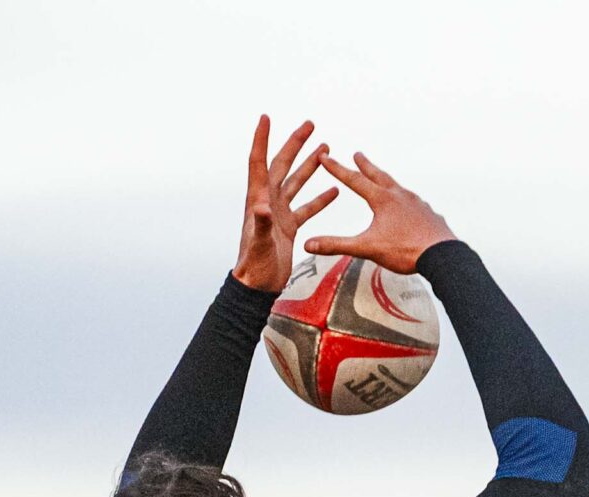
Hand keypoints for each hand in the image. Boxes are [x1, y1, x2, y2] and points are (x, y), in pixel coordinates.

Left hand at [234, 116, 336, 292]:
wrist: (257, 286)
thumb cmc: (255, 266)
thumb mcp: (260, 244)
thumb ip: (262, 224)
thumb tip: (263, 206)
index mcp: (258, 199)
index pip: (258, 162)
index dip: (262, 140)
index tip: (266, 117)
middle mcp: (268, 201)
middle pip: (282, 165)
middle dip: (294, 144)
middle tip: (309, 125)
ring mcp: (280, 213)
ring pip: (297, 182)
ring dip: (310, 166)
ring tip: (325, 148)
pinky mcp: (289, 227)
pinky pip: (307, 208)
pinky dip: (320, 199)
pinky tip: (334, 190)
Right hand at [304, 152, 455, 274]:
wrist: (442, 255)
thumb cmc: (406, 251)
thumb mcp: (367, 248)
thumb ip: (338, 245)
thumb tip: (309, 244)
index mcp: (383, 200)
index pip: (354, 180)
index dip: (337, 169)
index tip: (325, 157)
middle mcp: (400, 196)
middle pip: (379, 176)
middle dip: (366, 165)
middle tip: (358, 154)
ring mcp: (417, 203)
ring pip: (398, 187)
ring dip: (387, 181)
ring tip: (383, 180)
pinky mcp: (429, 214)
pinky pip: (414, 202)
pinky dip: (405, 199)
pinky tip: (408, 206)